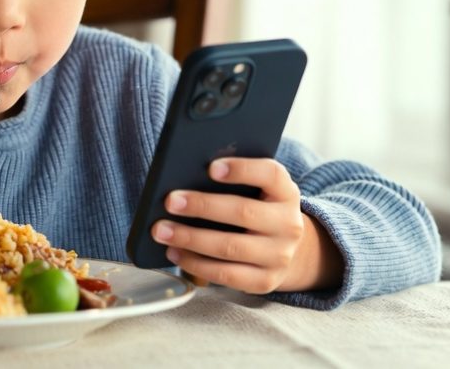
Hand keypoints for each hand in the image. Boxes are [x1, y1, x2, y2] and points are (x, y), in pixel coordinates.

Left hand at [151, 157, 339, 293]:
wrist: (284, 249)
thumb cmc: (257, 209)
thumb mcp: (256, 190)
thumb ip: (233, 181)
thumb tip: (185, 176)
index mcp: (286, 192)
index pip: (270, 174)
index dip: (242, 170)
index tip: (211, 167)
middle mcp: (288, 224)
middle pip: (244, 212)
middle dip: (202, 206)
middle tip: (170, 201)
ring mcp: (279, 256)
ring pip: (231, 247)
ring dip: (191, 238)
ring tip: (162, 230)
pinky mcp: (265, 281)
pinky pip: (226, 275)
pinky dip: (196, 264)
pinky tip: (174, 252)